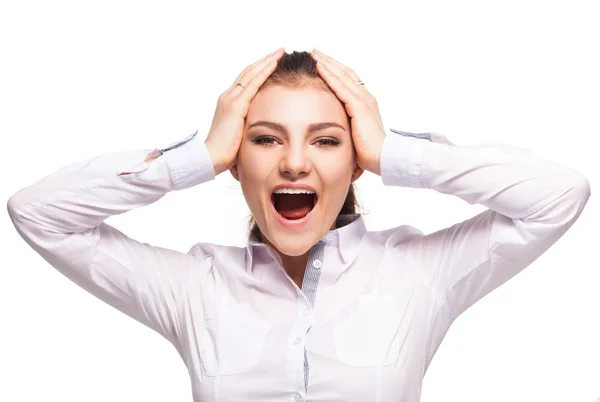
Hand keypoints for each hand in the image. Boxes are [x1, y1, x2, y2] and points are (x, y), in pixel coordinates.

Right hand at [204, 48, 284, 174]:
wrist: (211, 158)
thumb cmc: (225, 151)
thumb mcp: (239, 133)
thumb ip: (247, 125)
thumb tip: (261, 129)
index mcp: (228, 103)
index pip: (245, 80)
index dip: (259, 70)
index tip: (272, 62)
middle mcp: (228, 97)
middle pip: (248, 72)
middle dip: (264, 61)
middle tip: (279, 51)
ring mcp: (231, 99)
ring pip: (251, 74)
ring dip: (266, 62)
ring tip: (280, 53)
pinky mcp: (236, 106)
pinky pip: (252, 84)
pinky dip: (264, 72)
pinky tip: (274, 64)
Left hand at [311, 49, 385, 174]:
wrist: (383, 157)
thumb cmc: (370, 151)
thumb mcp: (356, 134)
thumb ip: (348, 126)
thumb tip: (335, 128)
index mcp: (366, 103)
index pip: (349, 80)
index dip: (335, 69)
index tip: (322, 61)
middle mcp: (366, 97)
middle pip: (345, 72)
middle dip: (329, 61)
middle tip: (315, 51)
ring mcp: (363, 100)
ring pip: (342, 76)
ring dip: (327, 63)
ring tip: (314, 54)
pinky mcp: (358, 107)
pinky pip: (340, 87)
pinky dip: (329, 75)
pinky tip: (319, 67)